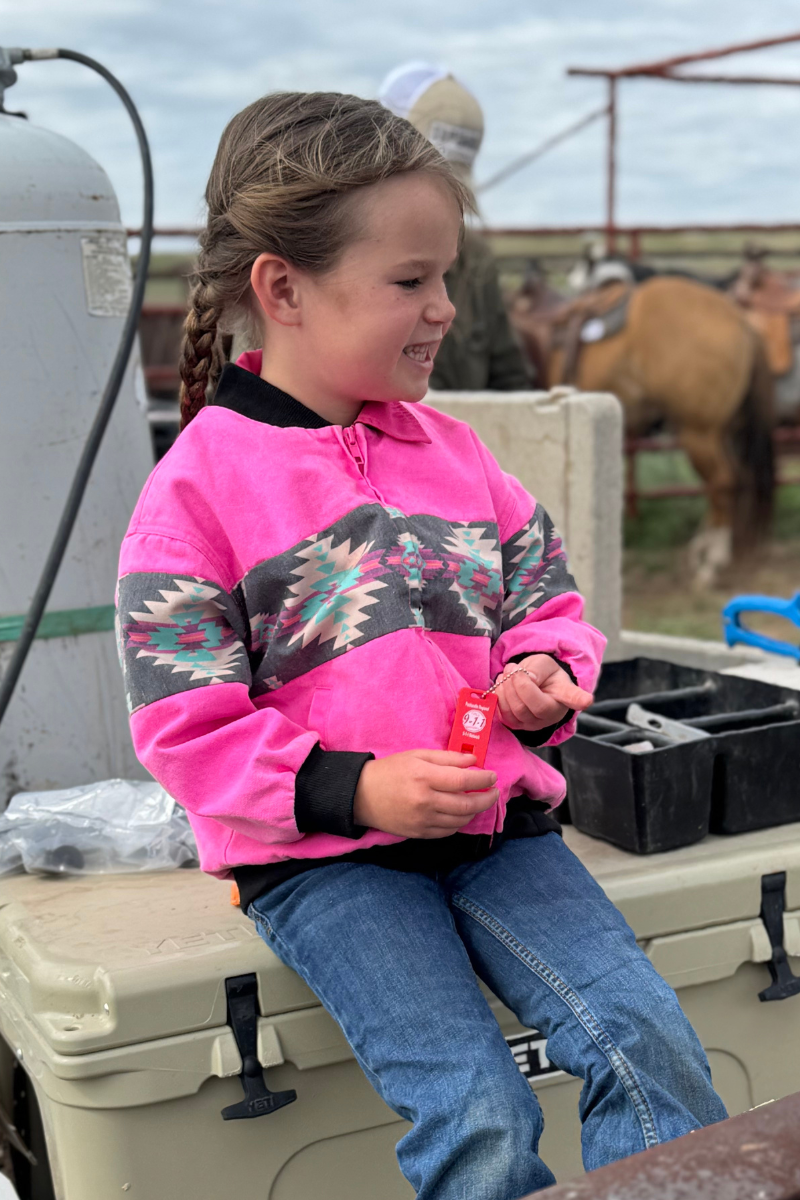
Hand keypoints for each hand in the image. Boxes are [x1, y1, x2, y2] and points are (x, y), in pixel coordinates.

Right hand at [353, 750, 497, 838]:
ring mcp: (422, 820)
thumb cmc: (390, 771)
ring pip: (460, 820)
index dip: (483, 779)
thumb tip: (474, 761)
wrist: (361, 795)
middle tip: (494, 791)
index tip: (492, 776)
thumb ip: (447, 758)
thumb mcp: (417, 756)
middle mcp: (425, 801)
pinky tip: (462, 813)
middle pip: (467, 804)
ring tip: (479, 801)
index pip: (463, 779)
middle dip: (486, 798)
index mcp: (424, 777)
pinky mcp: (419, 833)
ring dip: (475, 811)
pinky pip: (448, 831)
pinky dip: (460, 822)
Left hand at [494, 654, 593, 731]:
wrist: (535, 686)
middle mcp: (550, 716)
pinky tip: (504, 685)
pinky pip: (502, 714)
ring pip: (512, 711)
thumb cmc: (544, 676)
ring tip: (508, 674)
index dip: (579, 700)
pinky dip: (498, 696)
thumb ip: (537, 669)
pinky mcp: (516, 726)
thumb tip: (527, 679)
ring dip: (504, 688)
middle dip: (515, 683)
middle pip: (528, 706)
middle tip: (513, 667)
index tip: (587, 700)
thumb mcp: (544, 664)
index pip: (572, 699)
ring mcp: (532, 725)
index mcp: (563, 698)